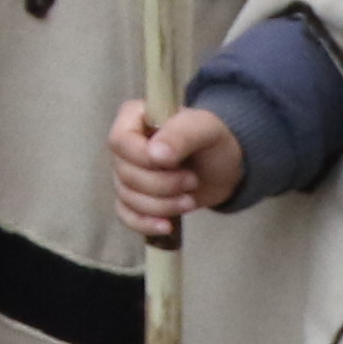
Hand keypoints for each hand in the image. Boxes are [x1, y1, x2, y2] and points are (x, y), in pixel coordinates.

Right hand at [111, 99, 241, 236]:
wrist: (222, 167)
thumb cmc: (213, 140)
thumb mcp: (205, 129)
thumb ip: (182, 134)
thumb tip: (155, 154)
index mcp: (134, 117)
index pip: (120, 141)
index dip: (144, 159)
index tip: (177, 164)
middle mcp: (124, 144)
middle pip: (125, 173)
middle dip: (161, 185)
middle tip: (192, 181)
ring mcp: (125, 172)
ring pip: (127, 197)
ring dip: (161, 205)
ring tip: (189, 199)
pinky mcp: (133, 197)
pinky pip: (126, 214)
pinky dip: (145, 223)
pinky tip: (167, 226)